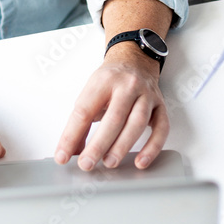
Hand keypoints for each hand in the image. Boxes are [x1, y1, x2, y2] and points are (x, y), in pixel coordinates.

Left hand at [54, 43, 168, 170]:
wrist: (136, 60)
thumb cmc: (111, 80)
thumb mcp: (91, 92)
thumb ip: (81, 121)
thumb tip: (71, 151)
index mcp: (104, 81)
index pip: (85, 110)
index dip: (71, 135)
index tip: (62, 156)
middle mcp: (127, 85)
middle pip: (114, 117)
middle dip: (99, 144)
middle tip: (87, 164)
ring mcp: (146, 95)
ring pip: (137, 122)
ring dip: (122, 146)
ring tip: (109, 163)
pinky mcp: (160, 106)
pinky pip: (161, 128)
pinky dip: (152, 147)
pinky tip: (140, 162)